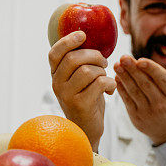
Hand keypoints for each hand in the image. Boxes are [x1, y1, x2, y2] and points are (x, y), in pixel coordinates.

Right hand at [48, 31, 115, 150]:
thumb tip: (90, 38)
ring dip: (103, 71)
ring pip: (88, 70)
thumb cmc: (87, 100)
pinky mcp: (80, 104)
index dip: (67, 41)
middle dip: (95, 56)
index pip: (54, 53)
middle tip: (104, 62)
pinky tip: (110, 90)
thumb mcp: (79, 80)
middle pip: (74, 58)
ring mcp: (66, 95)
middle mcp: (57, 84)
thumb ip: (80, 63)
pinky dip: (109, 83)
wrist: (87, 130)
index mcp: (56, 75)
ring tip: (106, 78)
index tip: (83, 34)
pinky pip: (99, 83)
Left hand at [113, 52, 165, 145]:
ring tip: (118, 64)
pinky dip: (121, 88)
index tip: (140, 60)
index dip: (151, 69)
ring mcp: (148, 112)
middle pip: (146, 84)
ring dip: (125, 77)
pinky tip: (117, 77)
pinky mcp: (137, 117)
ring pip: (135, 91)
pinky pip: (127, 100)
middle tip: (124, 57)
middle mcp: (162, 105)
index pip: (162, 80)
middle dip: (133, 70)